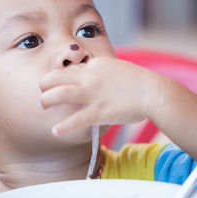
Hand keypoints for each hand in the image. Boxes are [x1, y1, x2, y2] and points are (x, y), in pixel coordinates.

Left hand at [39, 57, 160, 135]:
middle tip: (43, 92)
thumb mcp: (116, 68)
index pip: (70, 70)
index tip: (62, 85)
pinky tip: (55, 131)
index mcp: (94, 65)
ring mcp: (93, 94)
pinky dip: (64, 126)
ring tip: (43, 105)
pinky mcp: (99, 111)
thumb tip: (89, 73)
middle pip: (56, 76)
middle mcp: (90, 76)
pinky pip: (76, 119)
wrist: (153, 91)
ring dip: (46, 100)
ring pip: (59, 94)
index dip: (63, 78)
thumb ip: (100, 71)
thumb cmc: (137, 81)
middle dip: (44, 84)